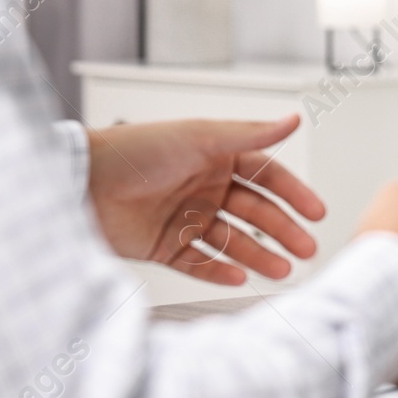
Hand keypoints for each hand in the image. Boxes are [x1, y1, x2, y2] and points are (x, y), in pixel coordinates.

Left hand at [87, 116, 324, 285]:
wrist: (80, 183)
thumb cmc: (135, 151)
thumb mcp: (200, 137)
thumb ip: (251, 135)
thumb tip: (293, 120)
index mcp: (217, 157)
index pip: (267, 177)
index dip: (294, 194)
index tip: (317, 212)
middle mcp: (205, 187)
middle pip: (256, 213)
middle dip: (284, 231)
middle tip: (307, 249)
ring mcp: (186, 218)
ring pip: (233, 241)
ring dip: (259, 255)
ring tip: (281, 270)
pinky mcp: (165, 246)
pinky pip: (201, 262)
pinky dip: (221, 271)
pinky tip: (241, 277)